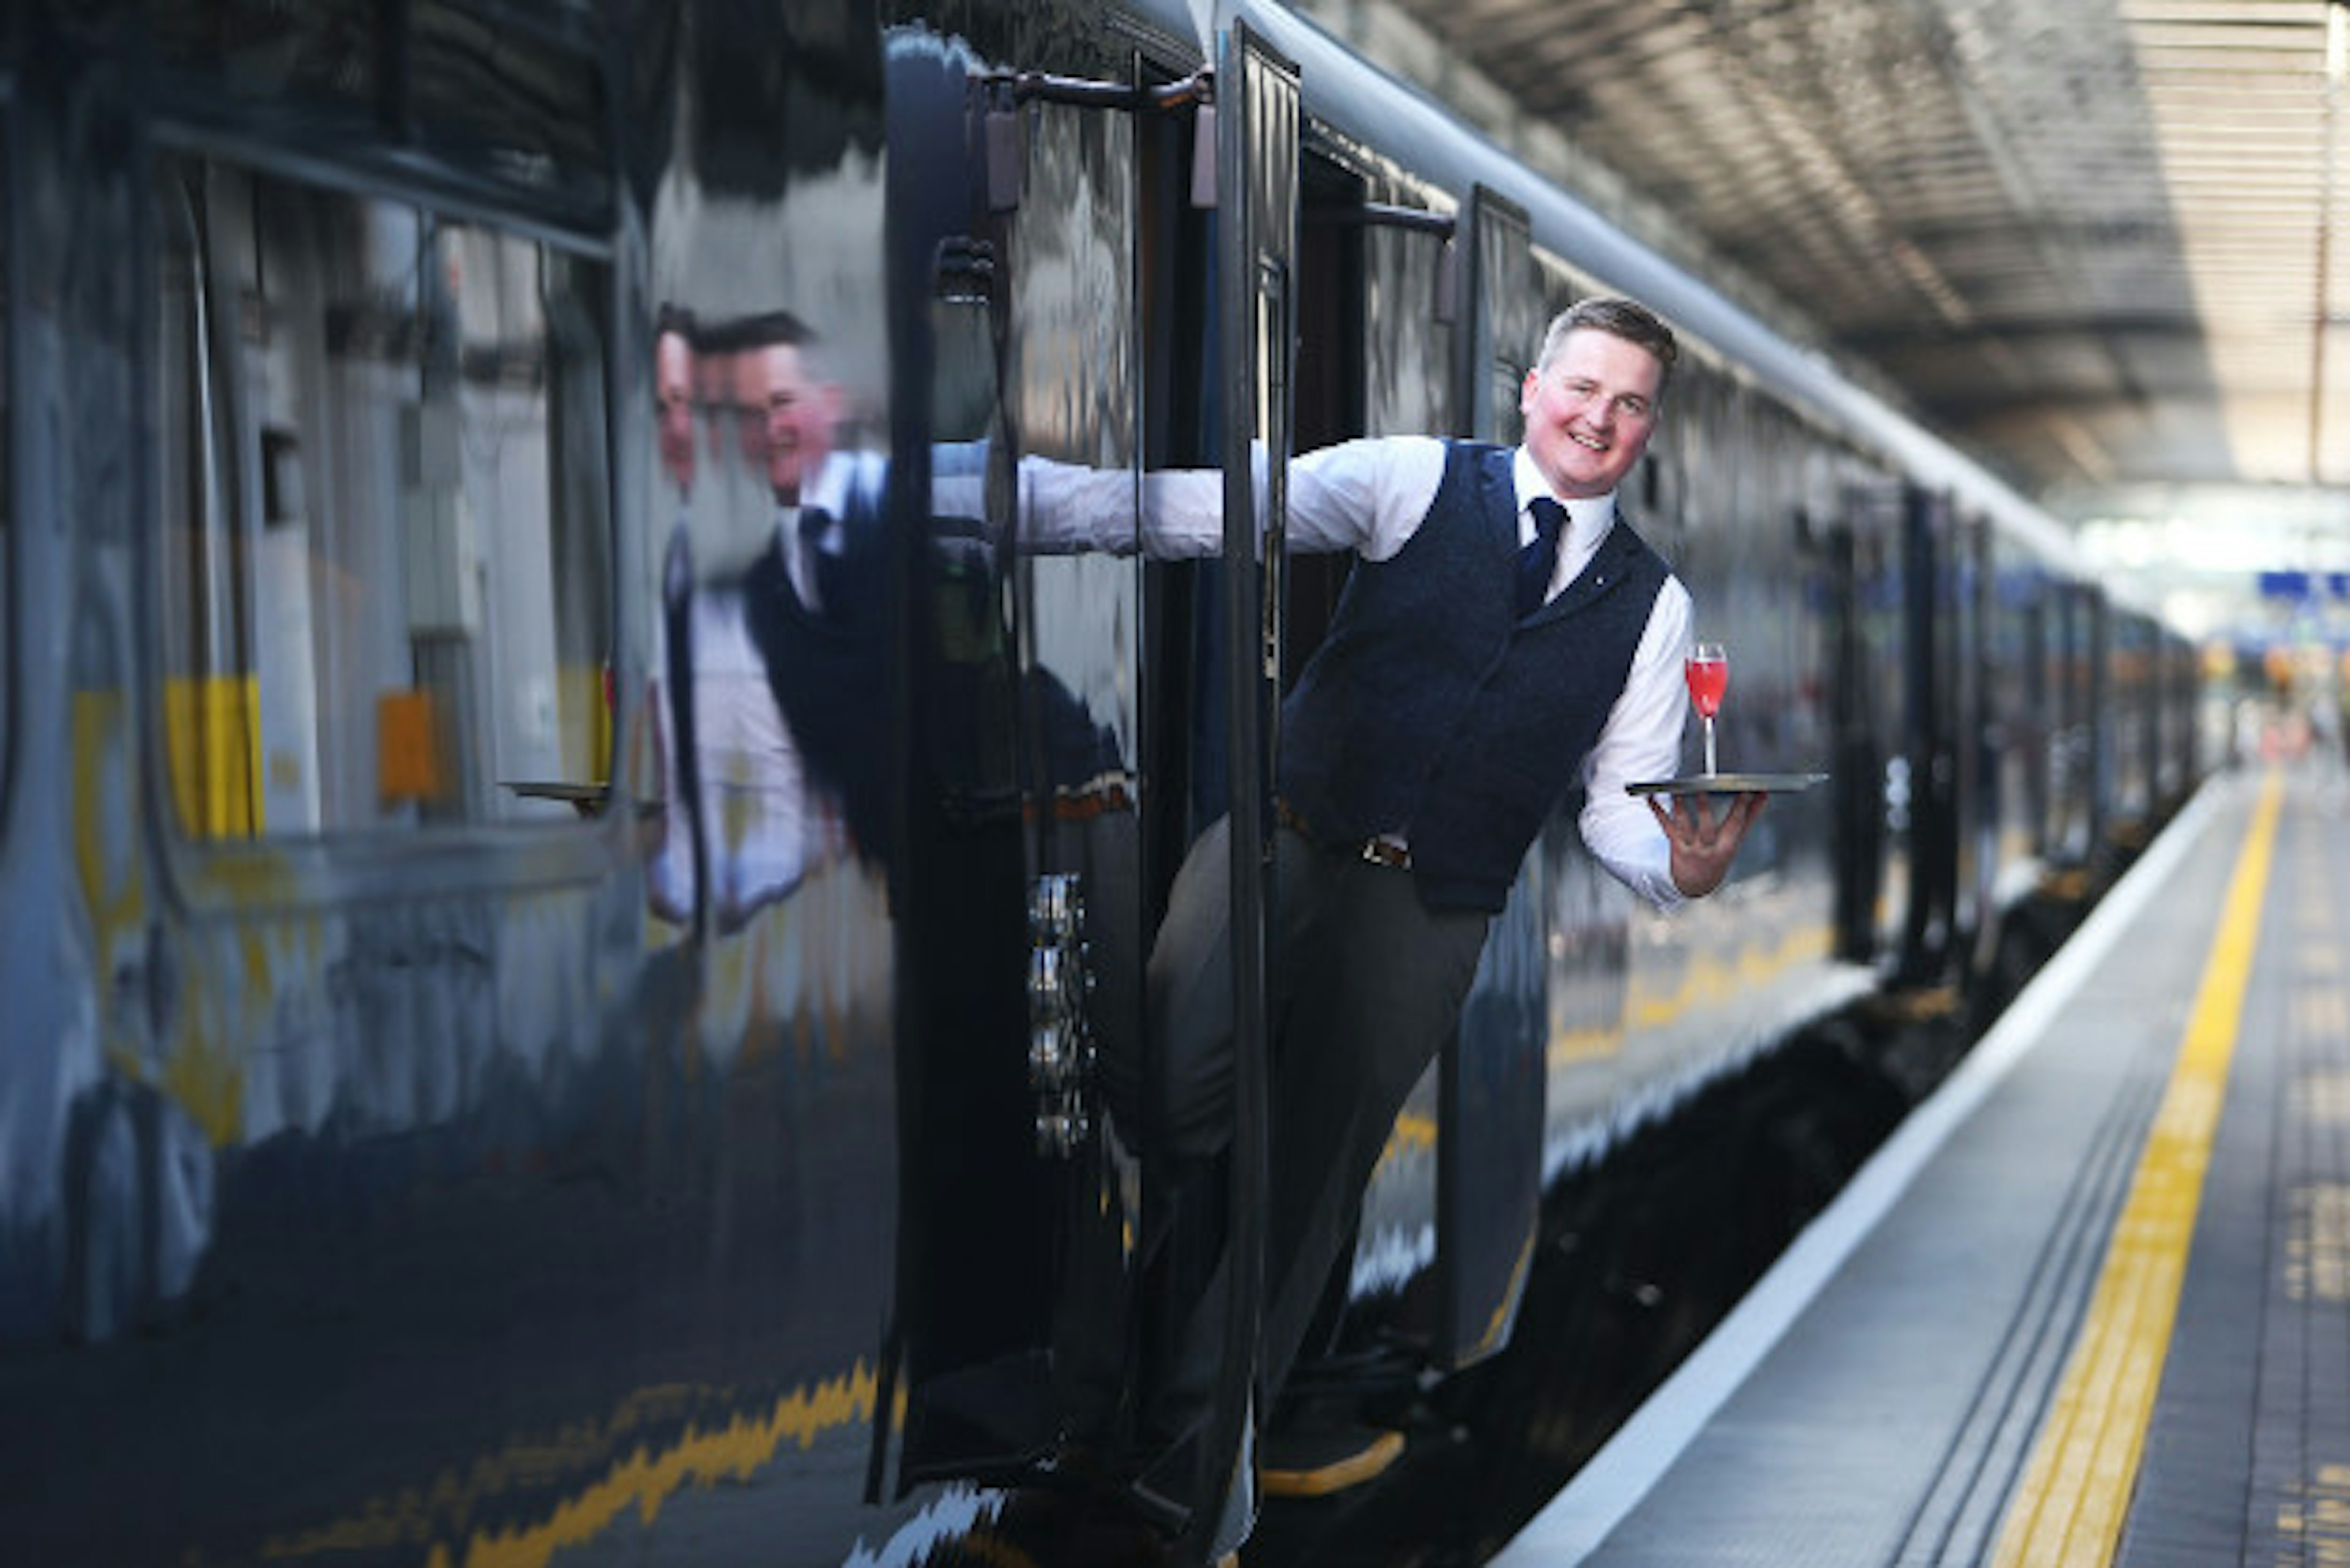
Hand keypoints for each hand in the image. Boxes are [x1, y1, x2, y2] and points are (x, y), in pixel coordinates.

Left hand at [1649, 789, 1765, 898]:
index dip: (1742, 808)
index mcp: (1726, 847)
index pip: (1735, 825)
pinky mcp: (1675, 845)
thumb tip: (1763, 795)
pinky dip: (1658, 811)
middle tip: (1702, 789)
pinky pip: (1666, 826)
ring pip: (1684, 826)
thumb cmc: (1719, 858)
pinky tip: (1652, 798)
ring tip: (1677, 792)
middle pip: (1706, 827)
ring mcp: (1689, 848)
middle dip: (1705, 808)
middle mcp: (1707, 848)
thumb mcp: (1737, 841)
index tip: (1746, 791)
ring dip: (1680, 808)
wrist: (1696, 885)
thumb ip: (1749, 816)